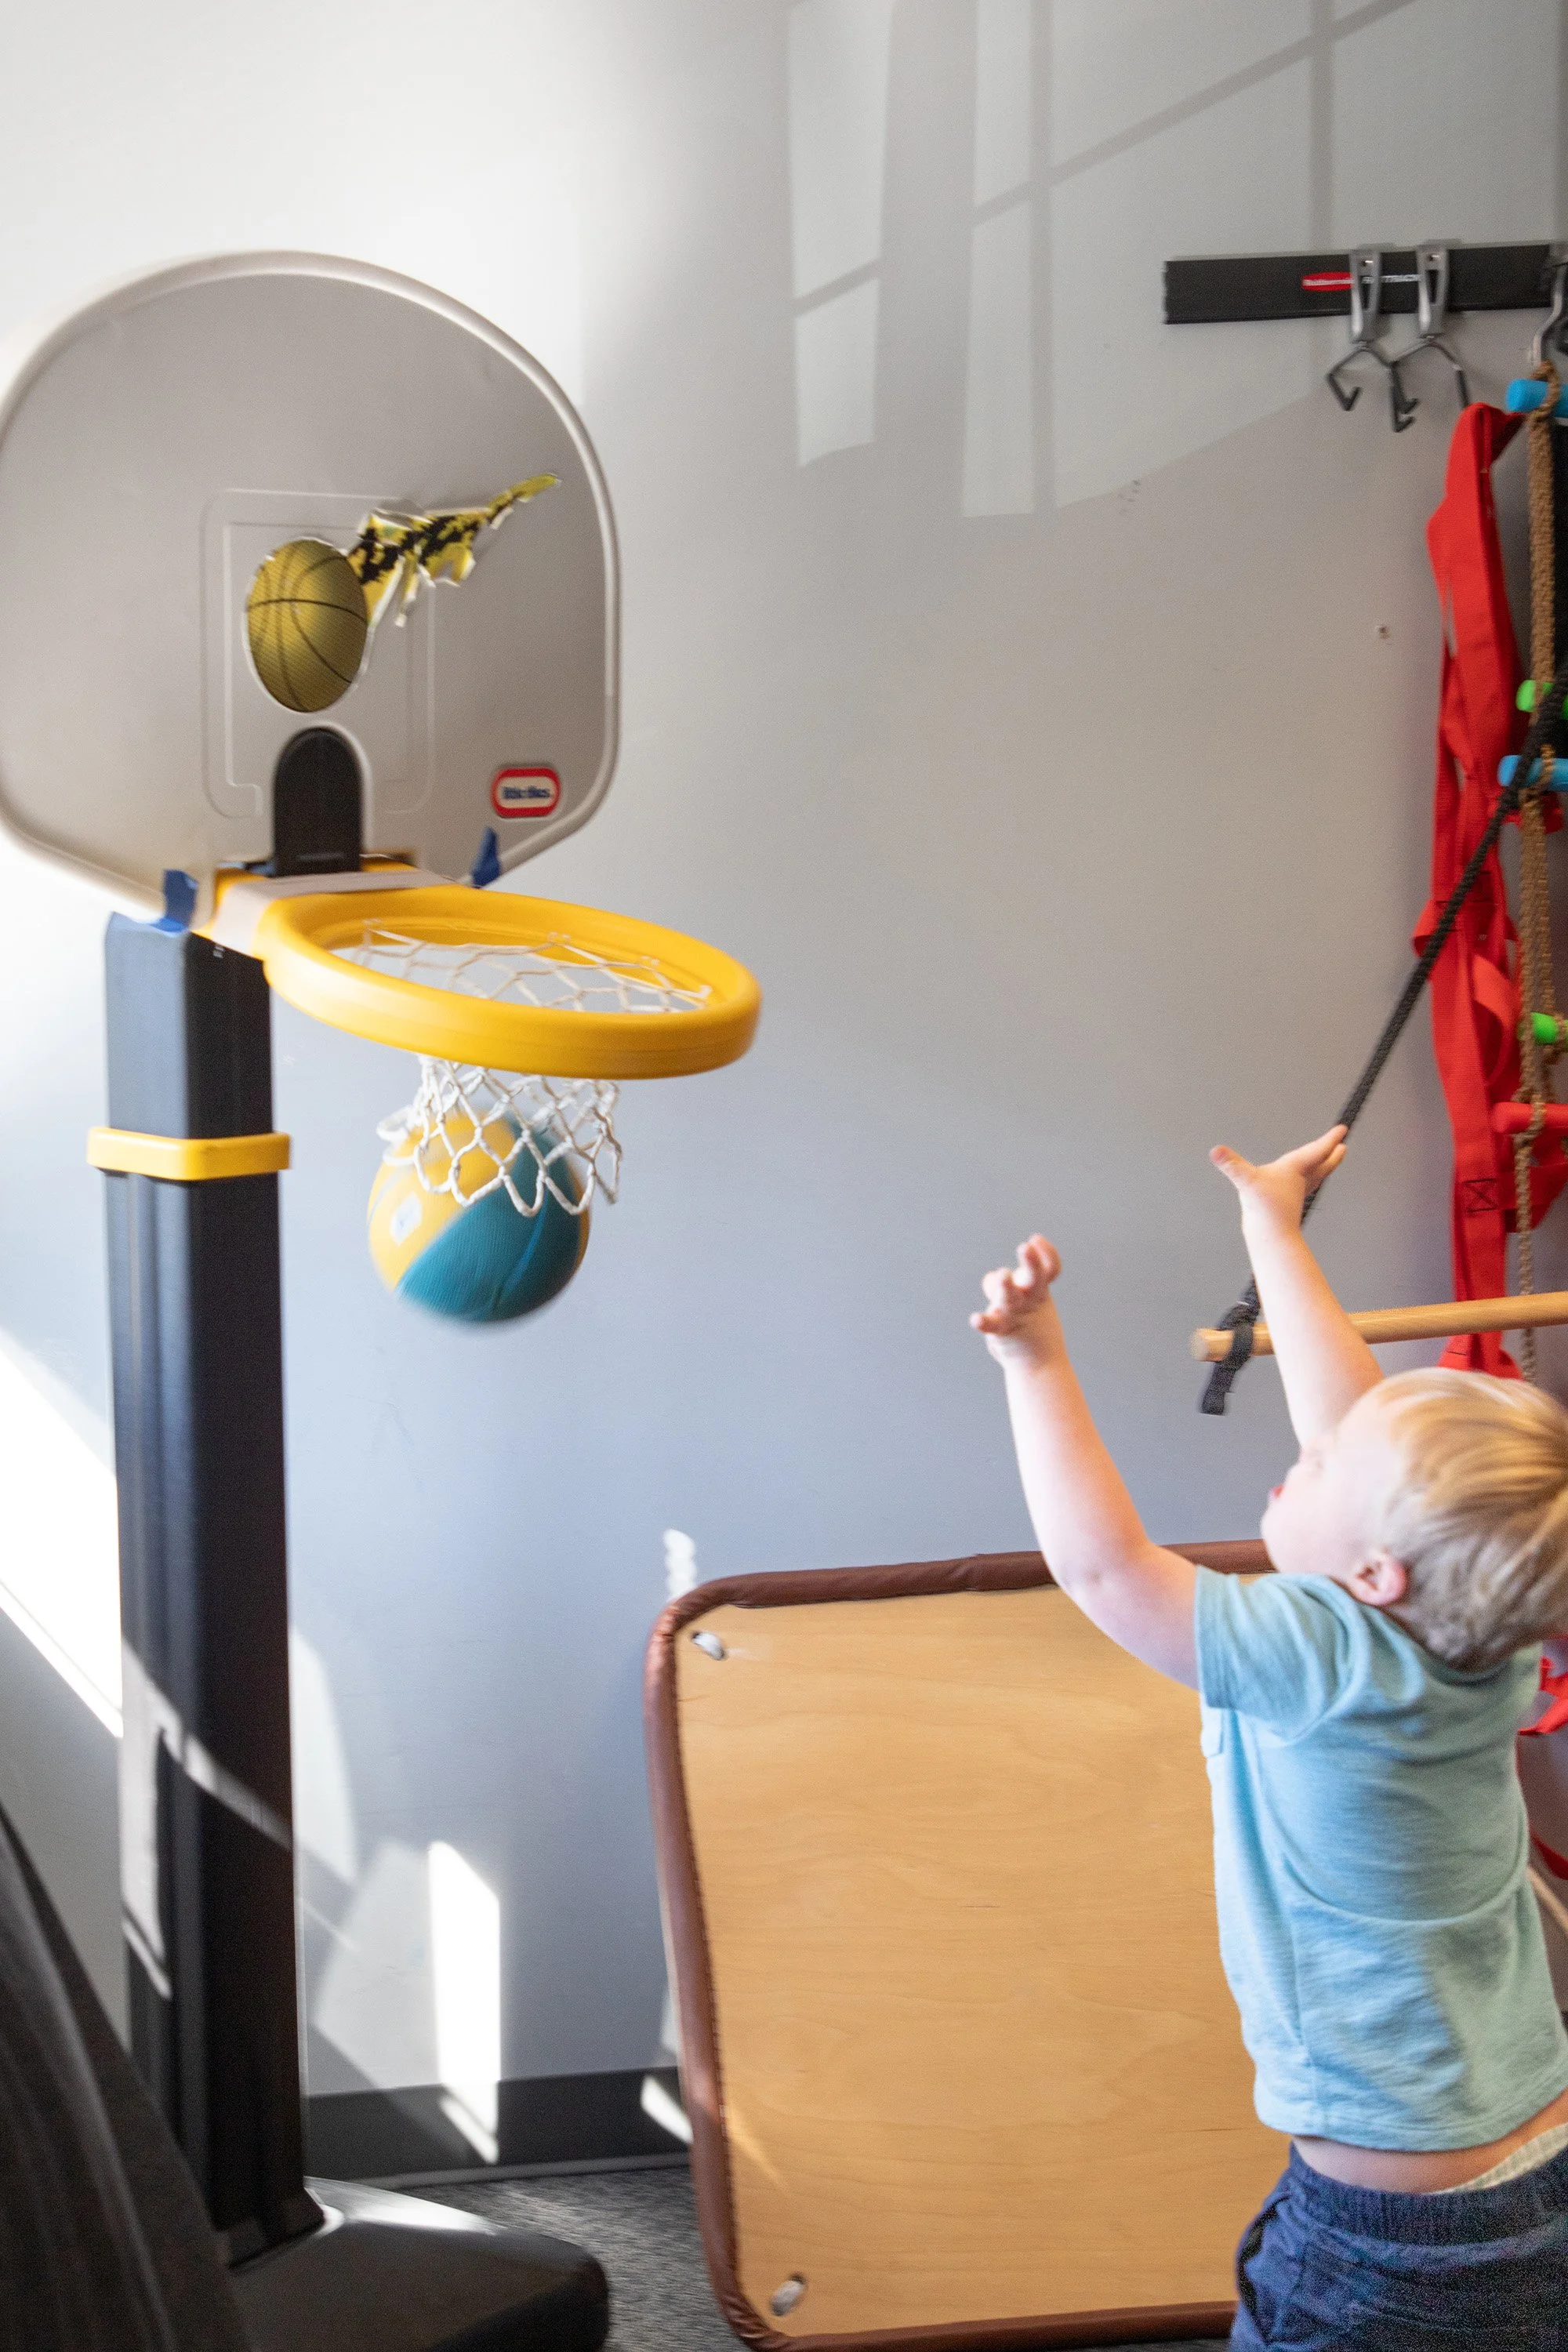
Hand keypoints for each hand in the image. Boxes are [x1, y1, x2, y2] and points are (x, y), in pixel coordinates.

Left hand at [971, 1236, 1061, 1363]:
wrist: (1037, 1364)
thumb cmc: (1028, 1327)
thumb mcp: (1021, 1303)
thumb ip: (1005, 1287)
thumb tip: (992, 1278)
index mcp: (1040, 1291)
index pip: (1049, 1269)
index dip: (1046, 1253)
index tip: (1035, 1238)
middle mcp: (1029, 1299)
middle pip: (1034, 1276)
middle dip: (1031, 1262)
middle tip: (1025, 1247)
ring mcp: (1015, 1314)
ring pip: (1011, 1297)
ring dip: (1005, 1286)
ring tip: (1002, 1275)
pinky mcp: (1001, 1330)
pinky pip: (992, 1324)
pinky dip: (984, 1322)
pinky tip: (976, 1319)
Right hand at [1210, 1126, 1346, 1228]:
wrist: (1269, 1237)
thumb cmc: (1264, 1209)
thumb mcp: (1246, 1181)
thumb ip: (1231, 1165)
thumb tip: (1215, 1151)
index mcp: (1294, 1169)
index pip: (1316, 1151)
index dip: (1330, 1139)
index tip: (1342, 1130)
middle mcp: (1298, 1181)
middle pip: (1322, 1165)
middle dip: (1332, 1156)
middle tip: (1343, 1147)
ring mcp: (1295, 1194)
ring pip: (1315, 1177)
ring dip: (1323, 1168)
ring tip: (1327, 1162)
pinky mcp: (1288, 1204)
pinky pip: (1303, 1188)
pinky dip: (1307, 1182)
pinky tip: (1299, 1184)